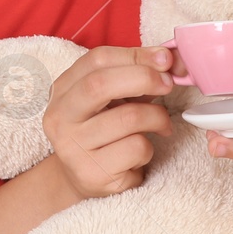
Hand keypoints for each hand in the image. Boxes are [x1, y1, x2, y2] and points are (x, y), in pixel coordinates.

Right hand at [43, 45, 177, 198]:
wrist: (85, 177)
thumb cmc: (105, 129)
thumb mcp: (115, 98)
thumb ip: (138, 75)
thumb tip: (172, 59)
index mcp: (63, 90)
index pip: (96, 60)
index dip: (134, 55)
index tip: (164, 59)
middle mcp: (60, 117)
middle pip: (100, 84)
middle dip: (144, 78)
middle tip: (168, 84)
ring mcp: (73, 147)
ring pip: (128, 118)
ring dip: (157, 117)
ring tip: (160, 124)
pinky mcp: (92, 174)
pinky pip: (136, 148)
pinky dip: (149, 148)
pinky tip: (140, 154)